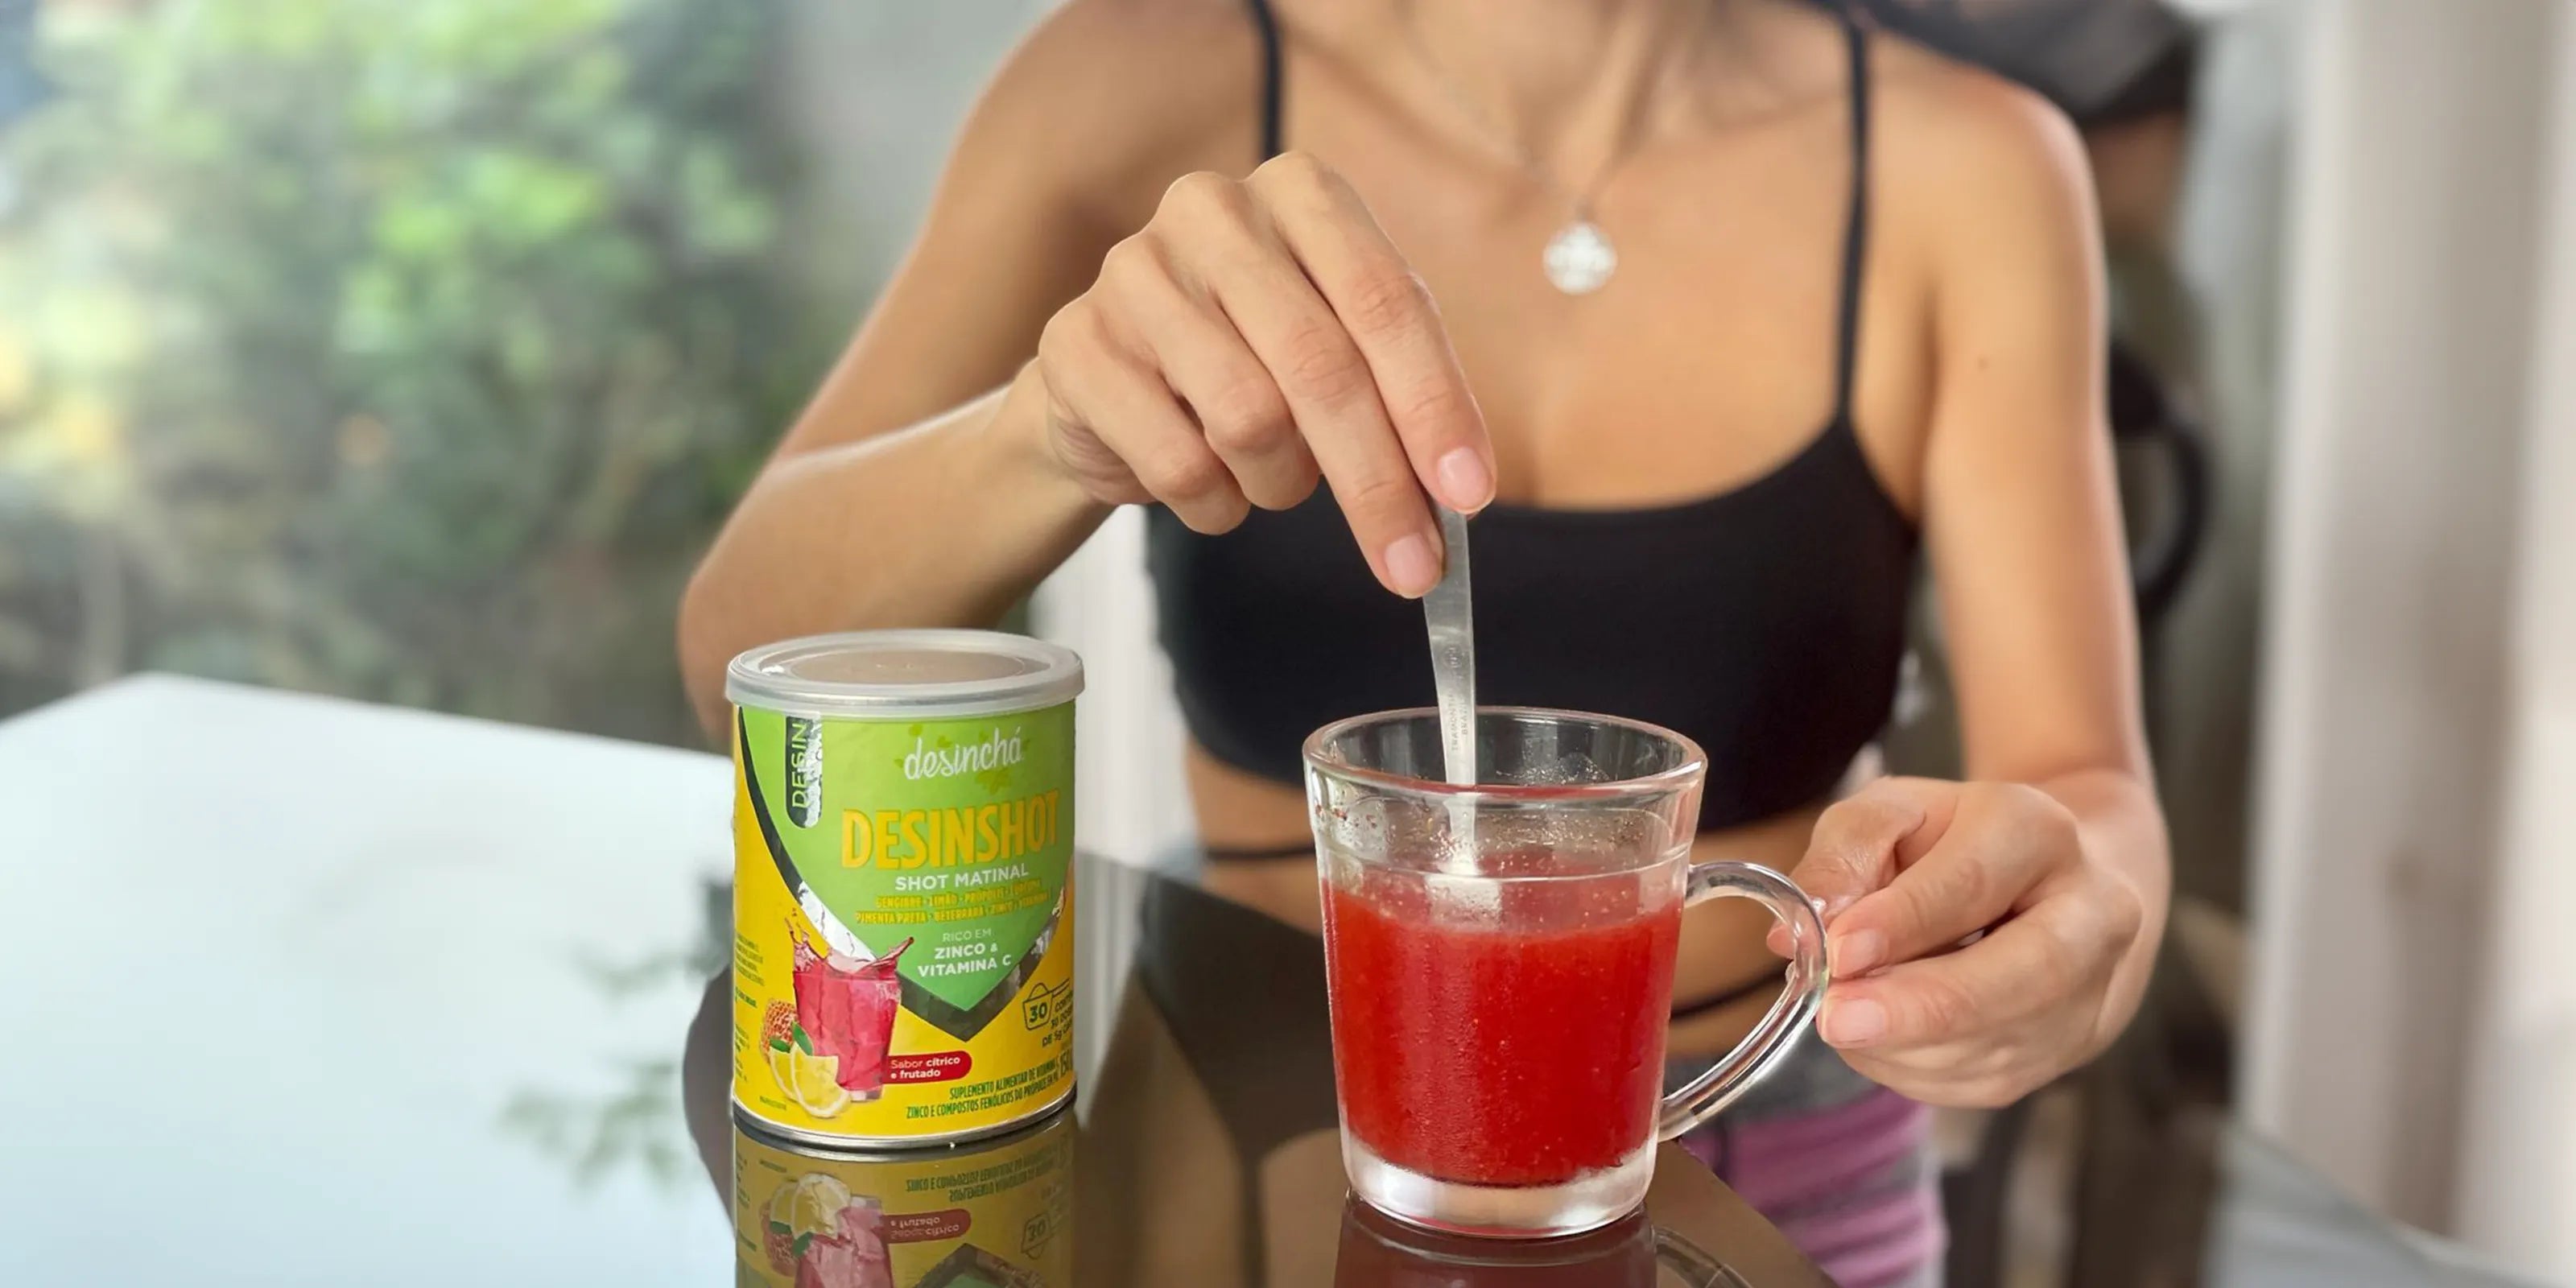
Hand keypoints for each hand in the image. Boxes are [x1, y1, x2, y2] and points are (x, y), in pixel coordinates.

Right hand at [1026, 151, 1495, 596]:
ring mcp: (1135, 273)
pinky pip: (1178, 463)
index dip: (1434, 405)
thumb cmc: (1252, 357)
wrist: (1111, 379)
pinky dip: (1215, 504)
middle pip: (1320, 367)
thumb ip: (1402, 393)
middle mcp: (1214, 211)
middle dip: (1377, 482)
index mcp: (1301, 191)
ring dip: (1280, 484)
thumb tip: (1459, 490)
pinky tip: (1211, 486)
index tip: (1471, 495)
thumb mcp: (1342, 347)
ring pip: (1248, 420)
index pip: (1386, 303)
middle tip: (1414, 568)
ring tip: (1273, 478)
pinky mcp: (1077, 345)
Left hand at [1774, 777, 2147, 1106]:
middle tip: (1837, 1018)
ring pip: (2001, 1042)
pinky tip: (1878, 1041)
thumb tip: (1804, 924)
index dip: (1904, 922)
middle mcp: (2088, 915)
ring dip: (1905, 1046)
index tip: (1837, 951)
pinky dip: (1915, 1070)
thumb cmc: (1956, 844)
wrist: (2046, 885)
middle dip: (1920, 1007)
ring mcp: (2089, 992)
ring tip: (1842, 1021)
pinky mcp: (2067, 1051)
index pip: (1974, 883)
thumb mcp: (1893, 814)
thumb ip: (1846, 852)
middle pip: (2024, 976)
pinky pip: (1984, 1081)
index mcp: (2038, 833)